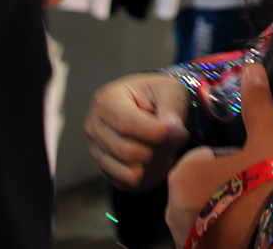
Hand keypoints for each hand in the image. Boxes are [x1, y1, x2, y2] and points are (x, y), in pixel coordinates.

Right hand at [84, 73, 191, 190]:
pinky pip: (130, 182)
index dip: (154, 132)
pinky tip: (158, 157)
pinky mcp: (104, 169)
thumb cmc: (158, 96)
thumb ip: (172, 109)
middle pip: (128, 151)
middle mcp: (94, 127)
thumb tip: (174, 132)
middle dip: (159, 149)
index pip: (125, 123)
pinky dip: (150, 174)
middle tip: (177, 139)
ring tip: (168, 147)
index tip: (178, 132)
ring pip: (129, 172)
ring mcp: (96, 150)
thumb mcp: (170, 90)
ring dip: (157, 163)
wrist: (150, 108)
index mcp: (107, 100)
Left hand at [166, 65, 272, 248]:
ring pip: (200, 212)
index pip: (203, 159)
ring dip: (218, 209)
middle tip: (251, 190)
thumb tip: (252, 67)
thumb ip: (256, 104)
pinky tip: (241, 230)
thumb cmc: (268, 184)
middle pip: (199, 186)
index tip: (250, 170)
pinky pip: (202, 235)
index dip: (230, 162)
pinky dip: (217, 232)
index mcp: (184, 172)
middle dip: (221, 186)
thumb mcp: (266, 139)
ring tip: (248, 211)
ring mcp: (181, 234)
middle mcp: (173, 205)